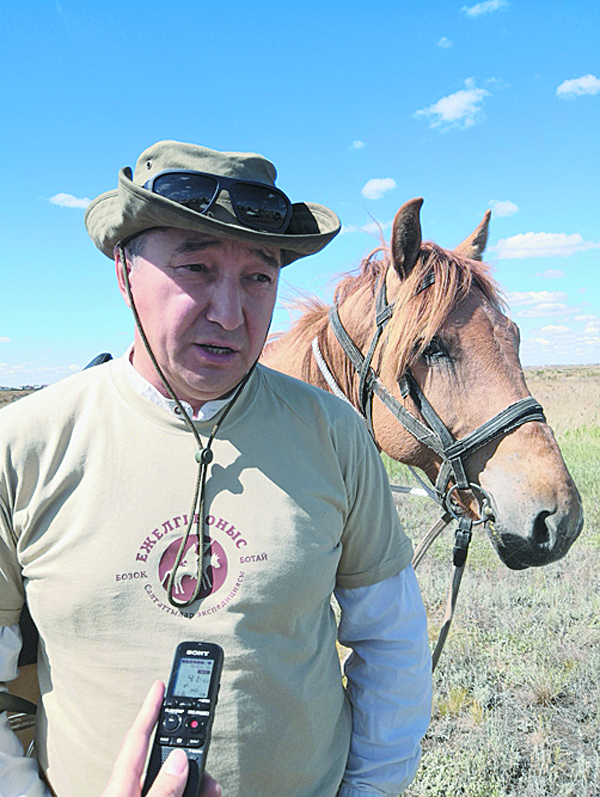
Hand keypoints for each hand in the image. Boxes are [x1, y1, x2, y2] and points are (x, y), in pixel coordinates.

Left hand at [101, 680, 220, 796]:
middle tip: (208, 750)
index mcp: (120, 788)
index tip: (159, 685)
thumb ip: (161, 789)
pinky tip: (203, 795)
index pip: (137, 738)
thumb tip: (179, 760)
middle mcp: (128, 792)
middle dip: (190, 753)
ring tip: (211, 790)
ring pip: (173, 784)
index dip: (149, 709)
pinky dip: (191, 793)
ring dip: (195, 782)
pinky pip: (174, 795)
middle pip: (162, 760)